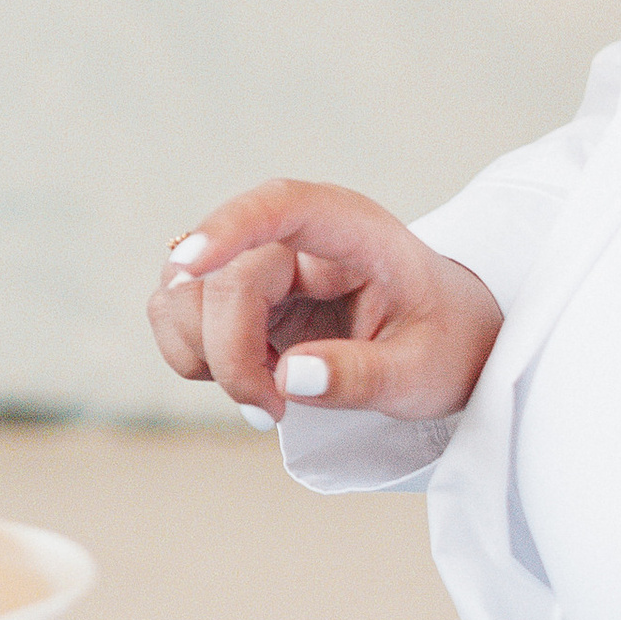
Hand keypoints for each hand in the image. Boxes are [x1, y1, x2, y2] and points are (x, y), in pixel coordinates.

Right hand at [149, 182, 503, 426]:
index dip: (230, 226)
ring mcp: (256, 263)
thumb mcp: (423, 374)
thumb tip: (290, 376)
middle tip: (272, 413)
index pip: (282, 206)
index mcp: (353, 232)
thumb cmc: (443, 343)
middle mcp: (295, 237)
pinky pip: (174, 314)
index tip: (192, 264)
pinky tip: (246, 378)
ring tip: (267, 397)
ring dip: (205, 356)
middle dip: (230, 355)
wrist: (446, 342)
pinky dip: (193, 356)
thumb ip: (362, 376)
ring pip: (181, 295)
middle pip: (223, 277)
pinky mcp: (231, 294)